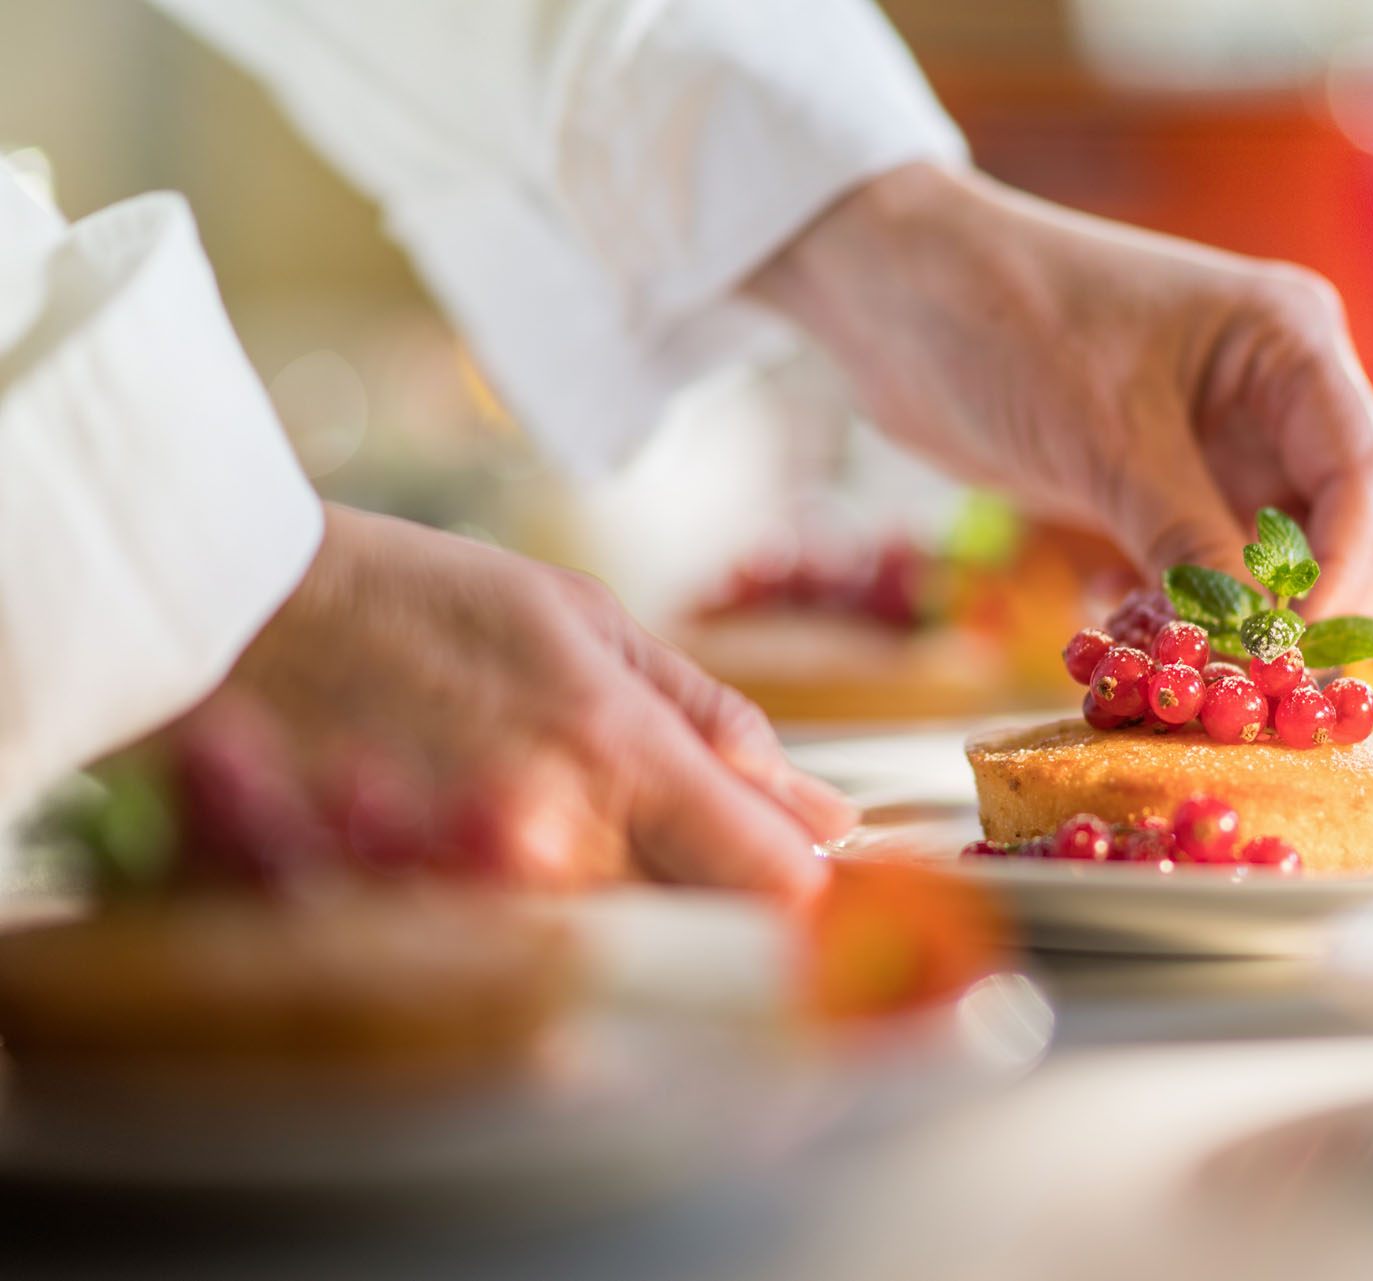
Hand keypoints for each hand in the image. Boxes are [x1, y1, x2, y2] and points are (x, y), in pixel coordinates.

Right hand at [186, 505, 853, 901]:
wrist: (245, 619)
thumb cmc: (420, 602)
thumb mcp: (590, 621)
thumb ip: (712, 721)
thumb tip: (818, 811)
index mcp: (618, 751)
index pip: (769, 877)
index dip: (801, 881)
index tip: (797, 865)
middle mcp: (561, 840)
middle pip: (702, 926)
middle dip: (716, 892)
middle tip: (674, 832)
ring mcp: (487, 895)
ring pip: (620, 944)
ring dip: (626, 900)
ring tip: (556, 816)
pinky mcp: (423, 925)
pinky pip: (529, 955)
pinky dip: (544, 917)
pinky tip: (506, 849)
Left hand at [749, 164, 1372, 618]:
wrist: (897, 297)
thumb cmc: (1006, 325)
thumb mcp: (1106, 439)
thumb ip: (1190, 543)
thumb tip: (1255, 646)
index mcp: (1293, 342)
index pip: (1369, 474)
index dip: (1345, 572)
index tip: (1291, 648)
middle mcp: (1285, 390)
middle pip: (1365, 519)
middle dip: (1329, 603)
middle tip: (1263, 678)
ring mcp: (1233, 438)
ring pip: (1297, 552)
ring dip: (1264, 616)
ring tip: (1203, 662)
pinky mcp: (1176, 481)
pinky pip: (1225, 564)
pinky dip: (1203, 608)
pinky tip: (1150, 630)